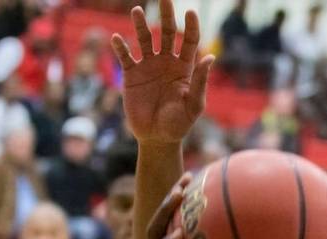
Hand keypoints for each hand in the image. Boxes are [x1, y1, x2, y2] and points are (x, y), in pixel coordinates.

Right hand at [111, 0, 213, 144]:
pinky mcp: (131, 75)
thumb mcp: (194, 105)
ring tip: (137, 11)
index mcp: (185, 68)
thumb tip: (209, 57)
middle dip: (167, 15)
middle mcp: (166, 62)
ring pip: (145, 40)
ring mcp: (148, 67)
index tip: (190, 12)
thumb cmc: (179, 124)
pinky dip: (120, 47)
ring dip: (141, 25)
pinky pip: (125, 57)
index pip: (189, 41)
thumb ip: (200, 81)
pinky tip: (117, 39)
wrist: (157, 138)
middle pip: (167, 33)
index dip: (191, 26)